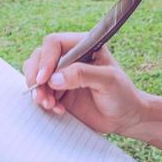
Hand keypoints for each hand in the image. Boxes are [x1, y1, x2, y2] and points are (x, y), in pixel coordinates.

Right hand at [23, 33, 148, 138]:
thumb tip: (54, 78)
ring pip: (36, 74)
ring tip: (49, 104)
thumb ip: (82, 75)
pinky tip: (58, 109)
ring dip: (38, 90)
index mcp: (82, 46)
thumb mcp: (108, 81)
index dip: (46, 59)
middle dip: (36, 77)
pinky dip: (44, 101)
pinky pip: (40, 91)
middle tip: (40, 96)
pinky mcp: (58, 91)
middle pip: (39, 57)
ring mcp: (62, 75)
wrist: (125, 118)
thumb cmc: (123, 95)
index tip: (45, 79)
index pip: (54, 43)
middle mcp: (69, 57)